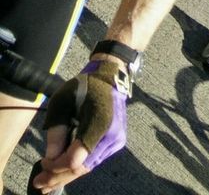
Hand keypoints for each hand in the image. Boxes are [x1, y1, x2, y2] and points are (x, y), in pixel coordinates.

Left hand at [34, 60, 127, 188]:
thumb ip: (56, 129)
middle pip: (81, 168)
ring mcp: (116, 141)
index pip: (74, 159)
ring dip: (67, 176)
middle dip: (58, 177)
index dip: (56, 166)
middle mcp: (111, 136)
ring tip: (47, 183)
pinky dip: (78, 167)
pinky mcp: (117, 142)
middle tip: (39, 184)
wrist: (110, 77)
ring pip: (87, 167)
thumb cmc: (84, 86)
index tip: (42, 161)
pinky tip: (63, 172)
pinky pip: (94, 160)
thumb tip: (51, 157)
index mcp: (99, 123)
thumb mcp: (63, 100)